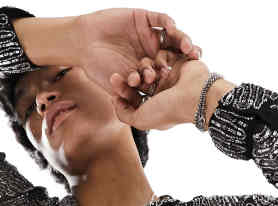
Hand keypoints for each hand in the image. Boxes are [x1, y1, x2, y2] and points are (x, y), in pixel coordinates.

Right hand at [74, 8, 202, 95]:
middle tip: (194, 60)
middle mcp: (151, 52)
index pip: (169, 73)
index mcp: (149, 69)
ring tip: (187, 46)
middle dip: (184, 57)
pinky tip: (173, 28)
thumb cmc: (97, 68)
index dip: (180, 76)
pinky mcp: (143, 18)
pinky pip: (160, 19)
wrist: (83, 43)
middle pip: (174, 54)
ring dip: (181, 40)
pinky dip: (168, 22)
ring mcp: (149, 35)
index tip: (190, 81)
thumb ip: (135, 97)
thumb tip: (151, 115)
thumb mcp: (119, 87)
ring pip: (171, 37)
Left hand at [109, 50, 211, 130]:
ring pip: (148, 65)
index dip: (121, 89)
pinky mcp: (179, 63)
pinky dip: (161, 58)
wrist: (196, 96)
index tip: (113, 81)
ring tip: (151, 74)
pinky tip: (165, 67)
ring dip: (146, 67)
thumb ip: (124, 114)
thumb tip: (115, 100)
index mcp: (154, 107)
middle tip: (119, 73)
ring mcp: (170, 78)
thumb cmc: (169, 110)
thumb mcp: (140, 119)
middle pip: (138, 79)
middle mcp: (161, 93)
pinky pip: (163, 54)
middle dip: (130, 77)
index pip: (132, 96)